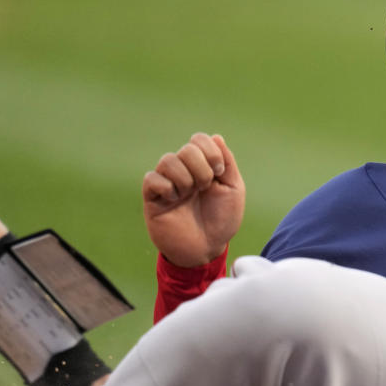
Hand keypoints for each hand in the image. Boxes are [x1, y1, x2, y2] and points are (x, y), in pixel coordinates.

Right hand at [142, 133, 244, 266]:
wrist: (207, 249)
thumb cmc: (222, 221)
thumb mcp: (233, 190)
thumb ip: (227, 163)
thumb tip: (217, 137)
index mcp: (202, 166)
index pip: (199, 139)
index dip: (210, 151)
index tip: (219, 172)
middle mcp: (183, 171)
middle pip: (186, 148)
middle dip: (201, 167)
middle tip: (205, 186)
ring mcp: (167, 183)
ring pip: (168, 160)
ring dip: (185, 178)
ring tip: (189, 195)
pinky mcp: (152, 198)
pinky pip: (151, 179)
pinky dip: (167, 187)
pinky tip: (175, 200)